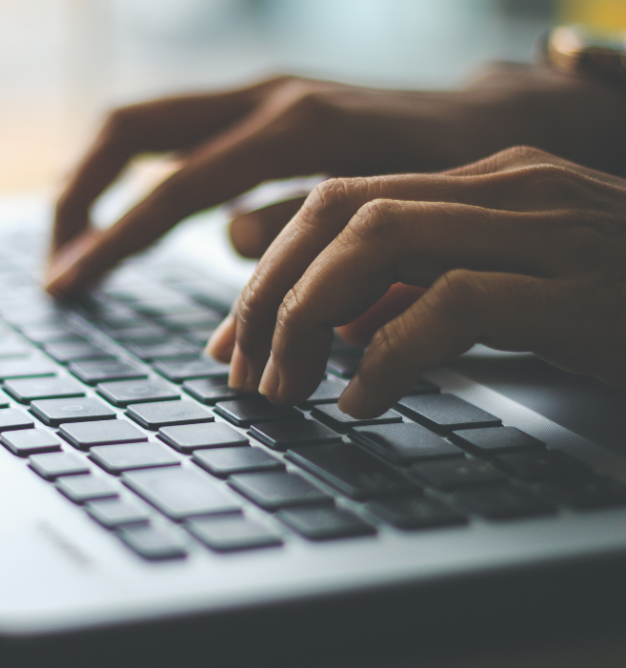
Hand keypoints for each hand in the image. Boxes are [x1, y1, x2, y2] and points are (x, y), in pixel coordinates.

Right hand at [46, 65, 625, 296]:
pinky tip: (126, 218)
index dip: (113, 242)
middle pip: (130, 128)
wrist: (500, 118)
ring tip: (74, 246)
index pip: (174, 189)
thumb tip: (229, 241)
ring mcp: (259, 94)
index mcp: (297, 128)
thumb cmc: (461, 175)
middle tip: (57, 264)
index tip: (67, 286)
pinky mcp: (260, 106)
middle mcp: (266, 96)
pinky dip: (136, 176)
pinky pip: (174, 134)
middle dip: (77, 195)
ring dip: (96, 182)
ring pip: (143, 123)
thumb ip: (309, 228)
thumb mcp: (398, 214)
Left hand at [205, 146, 625, 417]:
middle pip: (340, 210)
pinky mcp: (579, 287)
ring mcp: (548, 228)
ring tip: (284, 387)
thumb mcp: (509, 296)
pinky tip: (361, 403)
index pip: (340, 200)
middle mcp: (509, 186)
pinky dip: (389, 354)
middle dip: (271, 291)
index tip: (232, 336)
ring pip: (379, 239)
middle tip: (242, 369)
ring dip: (310, 317)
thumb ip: (423, 295)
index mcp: (487, 180)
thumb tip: (335, 329)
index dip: (269, 267)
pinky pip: (452, 303)